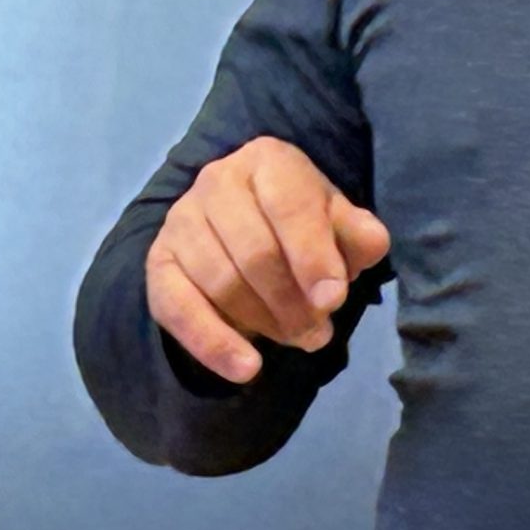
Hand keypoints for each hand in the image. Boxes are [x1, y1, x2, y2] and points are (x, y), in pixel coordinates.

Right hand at [145, 137, 390, 382]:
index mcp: (268, 161)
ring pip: (221, 282)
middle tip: (319, 333)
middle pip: (254, 251)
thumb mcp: (338, 223)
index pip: (289, 205)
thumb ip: (358, 233)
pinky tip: (246, 369)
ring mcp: (181, 220)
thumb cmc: (302, 225)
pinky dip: (212, 344)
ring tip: (299, 339)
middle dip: (292, 302)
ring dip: (264, 322)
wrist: (247, 227)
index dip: (313, 256)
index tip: (333, 300)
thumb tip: (371, 244)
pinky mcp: (158, 262)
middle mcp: (217, 180)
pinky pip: (178, 308)